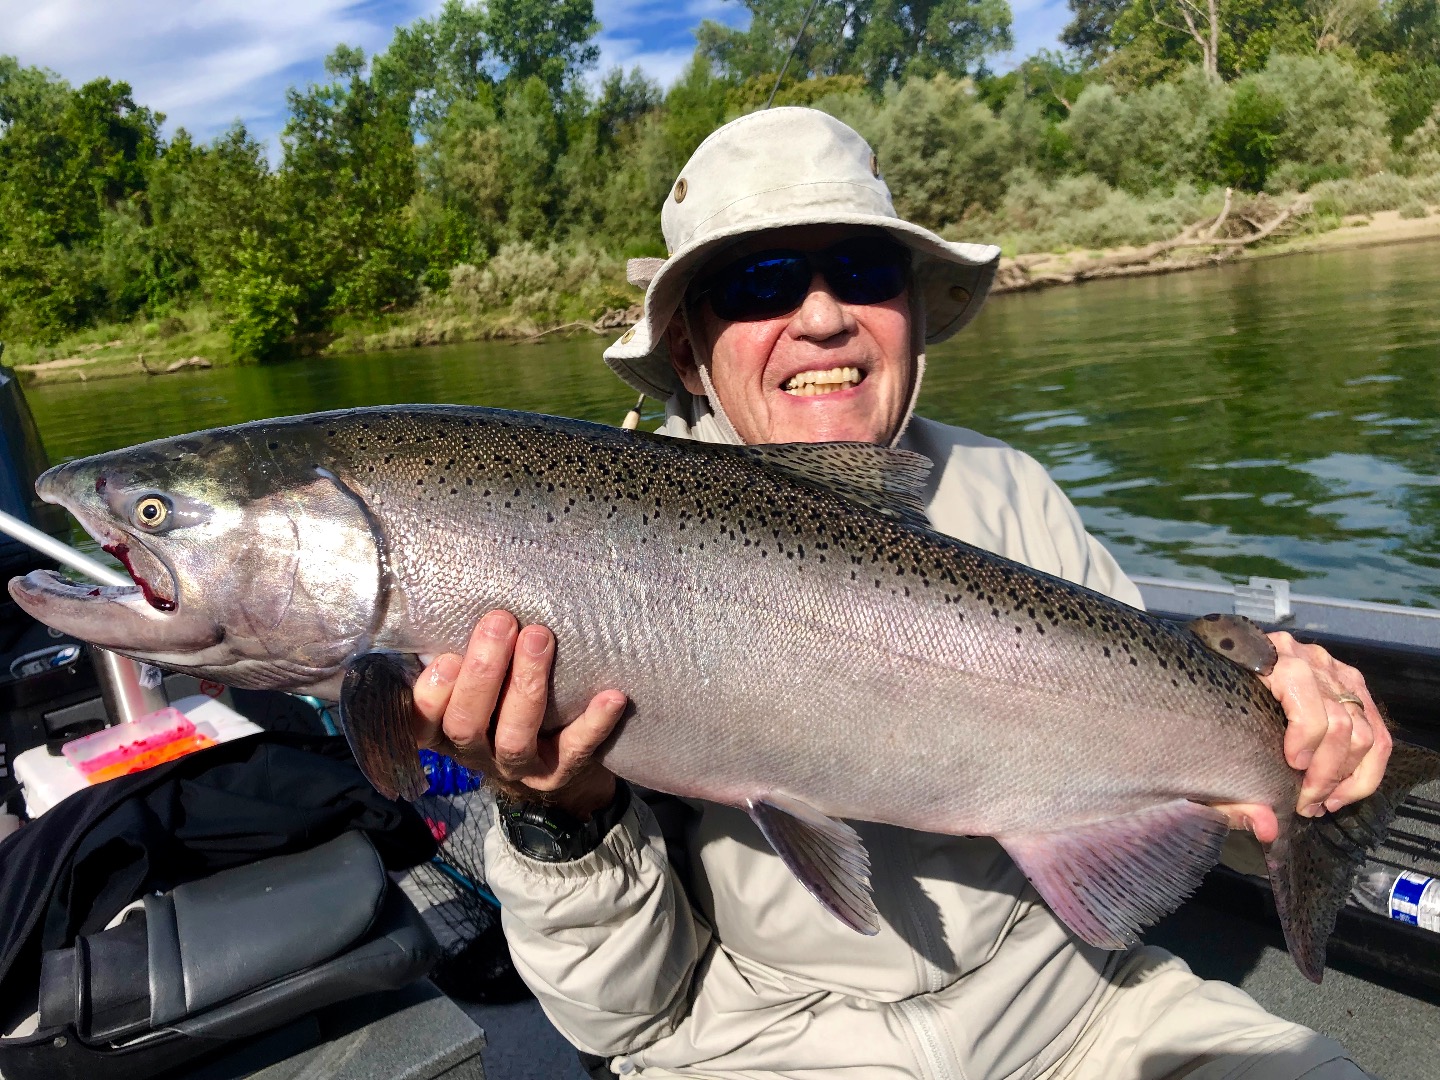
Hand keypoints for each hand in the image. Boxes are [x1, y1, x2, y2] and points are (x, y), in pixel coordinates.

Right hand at [411, 609, 626, 817]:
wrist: (554, 763)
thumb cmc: (504, 702)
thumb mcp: (477, 684)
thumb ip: (465, 655)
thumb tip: (466, 596)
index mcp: (445, 730)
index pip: (423, 721)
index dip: (432, 694)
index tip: (447, 657)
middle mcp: (476, 753)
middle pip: (466, 724)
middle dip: (483, 673)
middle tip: (500, 622)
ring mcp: (517, 769)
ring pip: (514, 738)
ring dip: (526, 685)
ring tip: (539, 638)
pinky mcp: (558, 774)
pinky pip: (575, 750)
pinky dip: (593, 723)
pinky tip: (611, 696)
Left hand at [1215, 632, 1390, 843]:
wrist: (1205, 670)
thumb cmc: (1200, 709)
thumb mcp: (1202, 743)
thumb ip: (1227, 792)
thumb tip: (1265, 827)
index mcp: (1264, 659)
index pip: (1304, 694)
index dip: (1305, 736)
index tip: (1292, 767)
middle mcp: (1303, 657)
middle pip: (1340, 720)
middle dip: (1327, 773)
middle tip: (1305, 803)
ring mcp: (1330, 668)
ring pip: (1364, 729)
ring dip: (1347, 776)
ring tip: (1321, 801)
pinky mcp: (1349, 682)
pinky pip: (1377, 731)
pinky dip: (1365, 769)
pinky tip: (1340, 790)